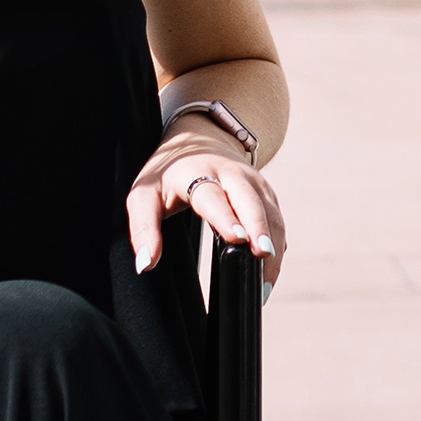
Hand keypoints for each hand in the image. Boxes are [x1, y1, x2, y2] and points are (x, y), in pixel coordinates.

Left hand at [128, 134, 287, 283]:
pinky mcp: (267, 193)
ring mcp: (255, 183)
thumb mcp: (144, 195)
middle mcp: (233, 175)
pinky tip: (268, 273)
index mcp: (198, 173)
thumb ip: (143, 229)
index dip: (225, 216)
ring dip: (272, 244)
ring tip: (265, 282)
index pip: (213, 196)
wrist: (201, 138)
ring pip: (270, 213)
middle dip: (259, 227)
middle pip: (251, 201)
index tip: (237, 238)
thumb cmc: (168, 173)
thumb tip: (146, 264)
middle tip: (263, 254)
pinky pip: (277, 221)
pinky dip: (276, 246)